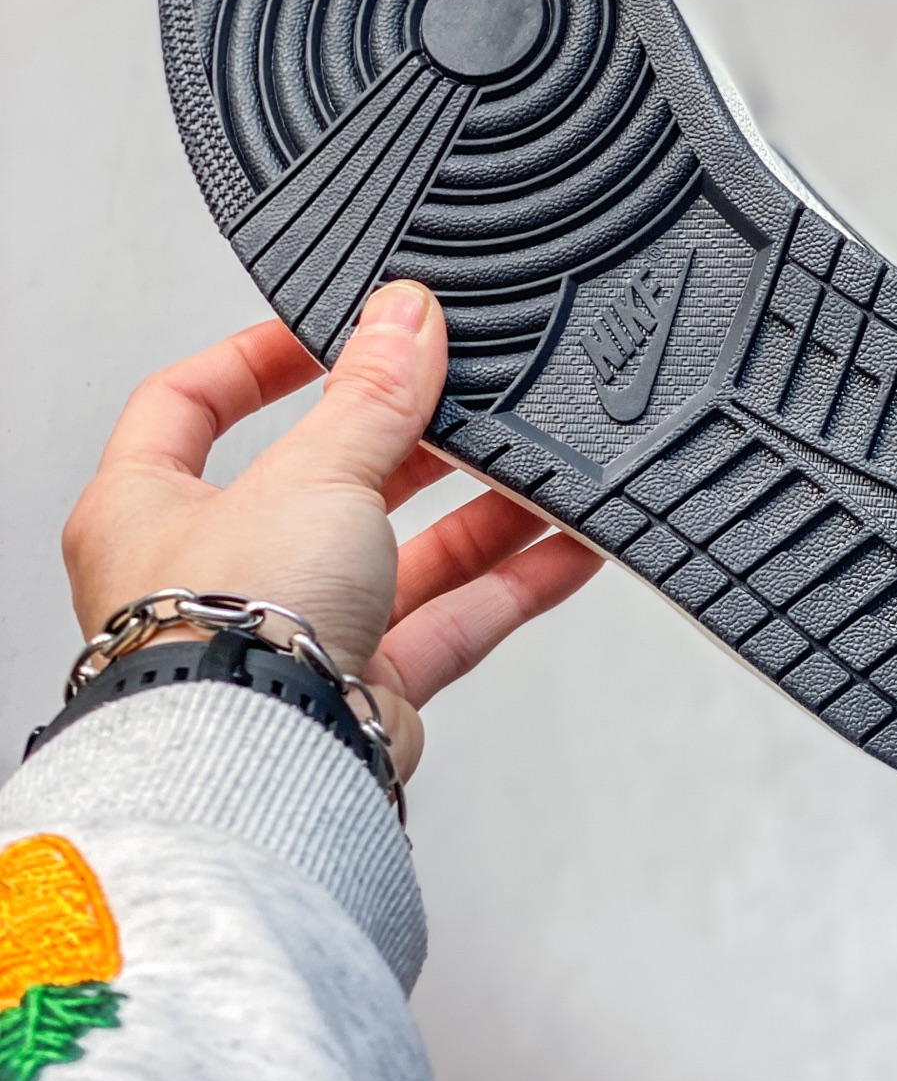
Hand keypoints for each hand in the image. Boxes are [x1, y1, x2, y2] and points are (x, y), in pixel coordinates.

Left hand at [61, 281, 601, 780]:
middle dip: (401, 440)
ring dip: (475, 511)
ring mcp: (291, 633)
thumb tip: (404, 318)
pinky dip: (510, 584)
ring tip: (534, 466)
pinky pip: (450, 621)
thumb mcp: (312, 470)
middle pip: (320, 479)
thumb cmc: (223, 629)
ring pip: (398, 553)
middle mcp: (215, 573)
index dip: (256, 359)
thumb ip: (371, 394)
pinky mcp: (362, 689)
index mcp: (148, 508)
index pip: (188, 404)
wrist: (265, 763)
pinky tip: (564, 546)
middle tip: (457, 396)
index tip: (330, 335)